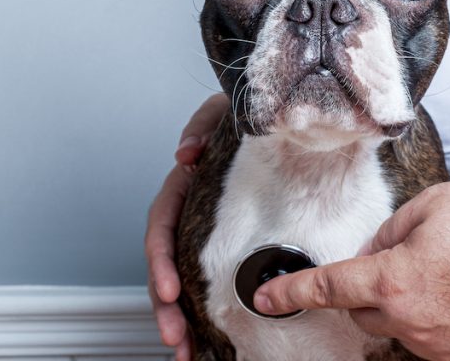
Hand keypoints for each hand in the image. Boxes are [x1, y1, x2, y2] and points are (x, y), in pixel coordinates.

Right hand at [146, 93, 229, 360]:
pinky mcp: (228, 244)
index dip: (161, 259)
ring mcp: (205, 230)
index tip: (172, 290)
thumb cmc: (253, 119)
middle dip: (165, 305)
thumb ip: (203, 125)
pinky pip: (209, 280)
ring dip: (178, 318)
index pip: (162, 224)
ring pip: (182, 279)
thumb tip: (186, 155)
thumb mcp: (226, 113)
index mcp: (185, 184)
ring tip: (185, 350)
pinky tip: (205, 339)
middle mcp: (190, 211)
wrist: (288, 119)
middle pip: (166, 264)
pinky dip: (203, 311)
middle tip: (175, 336)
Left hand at [253, 182, 449, 360]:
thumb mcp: (436, 205)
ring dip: (411, 305)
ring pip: (402, 328)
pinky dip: (440, 322)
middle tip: (410, 259)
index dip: (291, 292)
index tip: (266, 297)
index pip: (328, 287)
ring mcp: (440, 349)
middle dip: (373, 289)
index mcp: (395, 281)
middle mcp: (411, 323)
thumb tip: (375, 250)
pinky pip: (435, 342)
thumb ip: (391, 230)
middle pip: (365, 312)